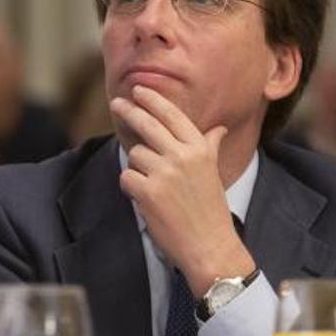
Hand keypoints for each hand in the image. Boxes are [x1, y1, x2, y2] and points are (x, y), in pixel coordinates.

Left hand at [110, 85, 254, 296]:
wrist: (209, 245)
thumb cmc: (210, 210)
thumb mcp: (213, 172)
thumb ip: (209, 147)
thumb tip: (218, 128)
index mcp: (199, 149)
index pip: (172, 115)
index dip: (153, 100)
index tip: (138, 90)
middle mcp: (182, 156)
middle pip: (146, 124)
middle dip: (129, 111)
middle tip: (116, 103)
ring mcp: (164, 173)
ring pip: (135, 154)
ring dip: (138, 168)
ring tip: (155, 187)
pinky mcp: (147, 191)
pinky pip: (127, 176)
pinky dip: (132, 186)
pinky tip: (146, 199)